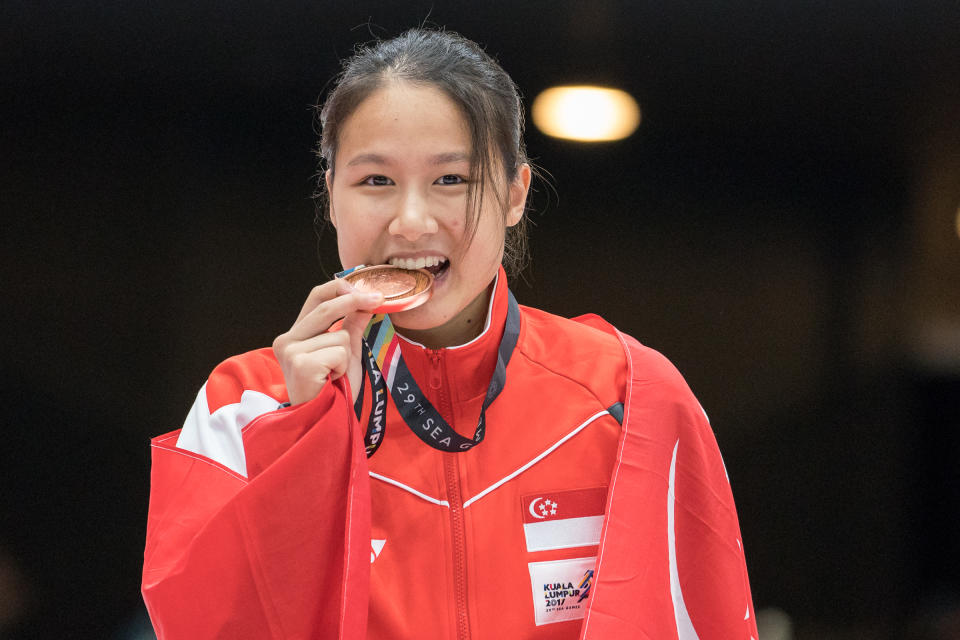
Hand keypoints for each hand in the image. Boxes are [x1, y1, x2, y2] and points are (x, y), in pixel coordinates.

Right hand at [273, 279, 383, 405]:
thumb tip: (365, 301)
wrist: (324, 420)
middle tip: (378, 299)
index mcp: (295, 335)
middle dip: (355, 300)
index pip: (316, 298)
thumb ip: (351, 326)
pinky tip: (332, 380)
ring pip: (339, 335)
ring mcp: (291, 352)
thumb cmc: (333, 390)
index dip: (340, 287)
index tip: (364, 286)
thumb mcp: (346, 353)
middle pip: (326, 307)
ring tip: (334, 374)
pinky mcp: (301, 364)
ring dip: (346, 356)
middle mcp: (286, 340)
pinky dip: (343, 367)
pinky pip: (339, 352)